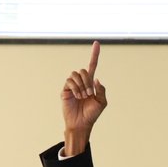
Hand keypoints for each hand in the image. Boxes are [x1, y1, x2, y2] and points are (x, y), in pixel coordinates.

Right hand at [61, 41, 107, 155]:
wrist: (81, 124)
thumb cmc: (91, 115)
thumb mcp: (102, 103)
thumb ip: (101, 90)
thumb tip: (96, 79)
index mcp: (91, 83)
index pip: (92, 65)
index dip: (95, 54)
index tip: (97, 43)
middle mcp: (81, 82)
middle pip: (83, 70)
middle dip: (88, 81)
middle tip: (89, 94)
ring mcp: (72, 85)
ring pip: (76, 74)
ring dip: (81, 85)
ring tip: (83, 96)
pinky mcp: (65, 90)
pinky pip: (69, 81)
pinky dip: (75, 88)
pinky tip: (77, 96)